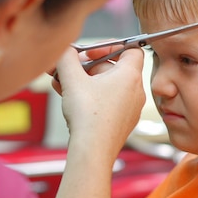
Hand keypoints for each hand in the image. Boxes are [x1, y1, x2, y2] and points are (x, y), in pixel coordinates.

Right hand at [52, 46, 145, 160]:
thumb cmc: (88, 116)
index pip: (131, 49)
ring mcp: (130, 108)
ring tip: (61, 83)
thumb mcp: (72, 79)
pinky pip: (107, 102)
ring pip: (107, 86)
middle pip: (113, 67)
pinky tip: (68, 98)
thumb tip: (64, 49)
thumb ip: (67, 57)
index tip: (91, 52)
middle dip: (88, 66)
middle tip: (69, 68)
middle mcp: (136, 91)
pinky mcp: (122, 122)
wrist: (93, 152)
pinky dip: (90, 97)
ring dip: (84, 81)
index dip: (111, 45)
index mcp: (130, 76)